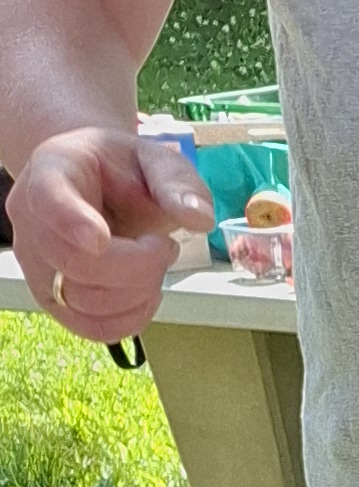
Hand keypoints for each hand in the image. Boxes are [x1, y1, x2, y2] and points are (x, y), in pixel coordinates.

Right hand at [7, 124, 213, 343]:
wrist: (98, 184)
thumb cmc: (122, 170)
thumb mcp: (155, 159)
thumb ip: (178, 183)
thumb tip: (200, 218)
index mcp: (52, 169)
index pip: (48, 198)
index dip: (71, 222)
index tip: (100, 240)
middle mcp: (31, 217)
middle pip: (74, 262)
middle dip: (138, 265)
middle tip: (165, 246)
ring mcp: (36, 261)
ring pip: (82, 300)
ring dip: (137, 293)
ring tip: (154, 263)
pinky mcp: (51, 296)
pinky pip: (89, 326)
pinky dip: (129, 320)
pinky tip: (146, 294)